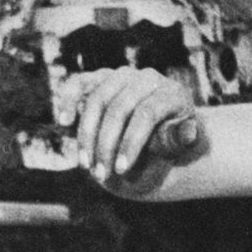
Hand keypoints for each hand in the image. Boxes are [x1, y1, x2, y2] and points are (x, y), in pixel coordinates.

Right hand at [55, 66, 203, 189]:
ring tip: (85, 165)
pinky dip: (67, 99)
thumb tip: (188, 134)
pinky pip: (79, 83)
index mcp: (171, 93)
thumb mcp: (178, 144)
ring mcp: (121, 75)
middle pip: (118, 108)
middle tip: (101, 175)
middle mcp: (146, 78)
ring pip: (96, 99)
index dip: (131, 143)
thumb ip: (179, 140)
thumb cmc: (170, 141)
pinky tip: (63, 122)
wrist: (158, 130)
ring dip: (86, 135)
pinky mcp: (99, 78)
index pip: (146, 114)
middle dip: (106, 145)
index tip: (121, 169)